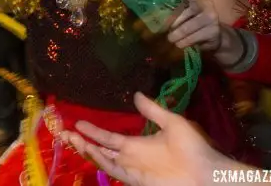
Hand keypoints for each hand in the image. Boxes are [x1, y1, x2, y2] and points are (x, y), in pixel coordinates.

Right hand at [69, 92, 223, 185]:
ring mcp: (133, 170)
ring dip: (86, 150)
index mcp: (137, 145)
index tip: (77, 122)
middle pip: (100, 149)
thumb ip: (153, 110)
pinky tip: (91, 151)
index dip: (93, 130)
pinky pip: (114, 170)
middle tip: (63, 132)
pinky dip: (101, 161)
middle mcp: (131, 158)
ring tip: (70, 138)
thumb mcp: (172, 122)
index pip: (109, 137)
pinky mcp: (137, 180)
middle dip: (81, 142)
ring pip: (102, 160)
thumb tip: (136, 94)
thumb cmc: (193, 148)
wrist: (207, 172)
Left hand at [166, 0, 221, 51]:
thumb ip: (173, 10)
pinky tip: (179, 44)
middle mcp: (206, 4)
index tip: (162, 8)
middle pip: (189, 9)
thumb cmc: (192, 23)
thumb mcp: (183, 14)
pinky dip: (186, 41)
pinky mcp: (214, 31)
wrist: (213, 36)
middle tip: (164, 29)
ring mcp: (212, 17)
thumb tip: (155, 14)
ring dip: (179, 33)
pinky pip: (197, 36)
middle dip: (175, 20)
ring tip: (171, 39)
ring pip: (192, 24)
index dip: (174, 0)